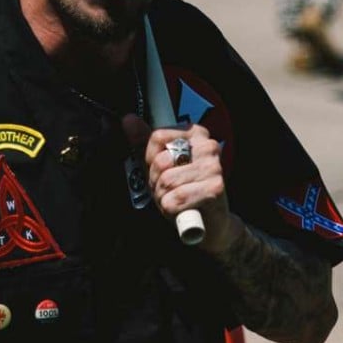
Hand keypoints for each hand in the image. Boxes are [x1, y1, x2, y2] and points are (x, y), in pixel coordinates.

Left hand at [123, 114, 237, 251]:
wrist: (211, 222)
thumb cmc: (184, 190)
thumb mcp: (160, 165)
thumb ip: (144, 142)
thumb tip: (128, 119)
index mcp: (196, 134)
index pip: (158, 136)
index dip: (150, 158)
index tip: (161, 169)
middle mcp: (209, 146)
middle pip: (161, 160)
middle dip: (156, 180)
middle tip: (168, 189)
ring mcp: (213, 167)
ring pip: (166, 181)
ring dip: (163, 197)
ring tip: (175, 199)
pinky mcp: (214, 188)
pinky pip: (175, 199)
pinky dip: (171, 209)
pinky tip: (182, 209)